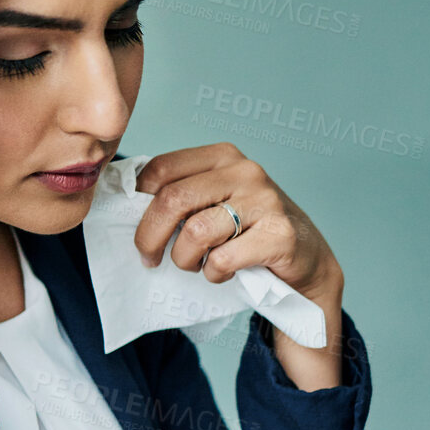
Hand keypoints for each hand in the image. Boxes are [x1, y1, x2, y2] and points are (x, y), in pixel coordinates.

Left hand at [133, 142, 345, 388]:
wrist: (306, 257)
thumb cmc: (247, 229)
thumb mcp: (213, 199)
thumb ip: (179, 193)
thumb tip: (124, 200)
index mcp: (222, 156)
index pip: (161, 169)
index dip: (138, 202)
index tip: (137, 227)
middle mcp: (245, 171)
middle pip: (172, 200)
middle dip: (149, 236)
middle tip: (148, 258)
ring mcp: (265, 201)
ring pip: (195, 232)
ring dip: (184, 259)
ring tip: (194, 264)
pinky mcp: (279, 235)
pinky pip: (223, 259)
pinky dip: (213, 273)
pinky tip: (221, 272)